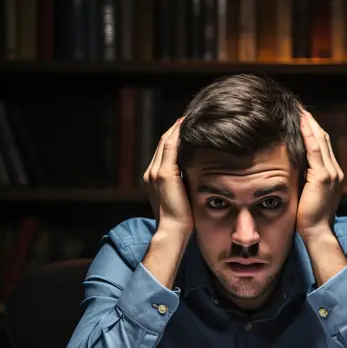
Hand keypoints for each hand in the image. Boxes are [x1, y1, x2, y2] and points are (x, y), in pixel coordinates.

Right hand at [143, 118, 192, 236]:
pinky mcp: (165, 174)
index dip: (173, 137)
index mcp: (152, 178)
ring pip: (165, 141)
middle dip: (175, 129)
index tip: (185, 128)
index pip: (163, 151)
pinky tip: (188, 126)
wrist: (172, 230)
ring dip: (177, 128)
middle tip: (189, 117)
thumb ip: (182, 183)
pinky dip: (178, 134)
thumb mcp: (179, 197)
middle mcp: (151, 172)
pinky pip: (170, 147)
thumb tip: (195, 173)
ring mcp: (156, 172)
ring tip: (189, 117)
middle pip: (163, 142)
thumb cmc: (180, 219)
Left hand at [296, 109, 344, 239]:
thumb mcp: (307, 194)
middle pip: (324, 139)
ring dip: (309, 124)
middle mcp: (335, 171)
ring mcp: (331, 173)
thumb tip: (292, 168)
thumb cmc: (308, 218)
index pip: (323, 147)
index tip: (302, 118)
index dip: (313, 131)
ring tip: (299, 110)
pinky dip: (308, 135)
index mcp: (332, 175)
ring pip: (321, 141)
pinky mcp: (323, 177)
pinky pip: (315, 150)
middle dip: (311, 122)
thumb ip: (305, 180)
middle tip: (299, 108)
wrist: (317, 232)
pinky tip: (301, 124)